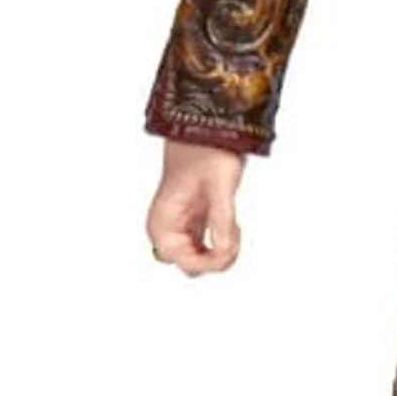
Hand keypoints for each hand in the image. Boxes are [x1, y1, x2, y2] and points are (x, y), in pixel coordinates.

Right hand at [147, 141, 246, 274]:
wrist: (206, 129)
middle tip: (234, 231)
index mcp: (161, 224)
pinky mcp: (194, 223)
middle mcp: (166, 230)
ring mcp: (179, 228)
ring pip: (202, 259)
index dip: (211, 262)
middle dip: (217, 257)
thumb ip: (221, 220)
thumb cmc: (207, 151)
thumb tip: (223, 251)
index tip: (230, 246)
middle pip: (193, 266)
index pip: (185, 263)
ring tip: (233, 223)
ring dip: (222, 248)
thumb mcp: (220, 185)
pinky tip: (232, 224)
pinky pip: (208, 247)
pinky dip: (224, 241)